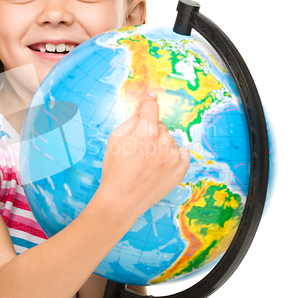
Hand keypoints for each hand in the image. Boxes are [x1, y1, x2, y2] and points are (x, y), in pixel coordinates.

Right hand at [99, 92, 189, 218]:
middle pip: (159, 125)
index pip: (151, 107)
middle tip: (137, 149)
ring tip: (146, 162)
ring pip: (169, 139)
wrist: (122, 199)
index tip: (149, 98)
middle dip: (149, 131)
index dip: (148, 101)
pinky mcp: (180, 169)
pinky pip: (182, 152)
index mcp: (145, 131)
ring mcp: (174, 155)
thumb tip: (142, 111)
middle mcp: (163, 140)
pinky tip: (160, 164)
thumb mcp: (114, 139)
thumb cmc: (115, 170)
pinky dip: (173, 155)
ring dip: (160, 145)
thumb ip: (130, 121)